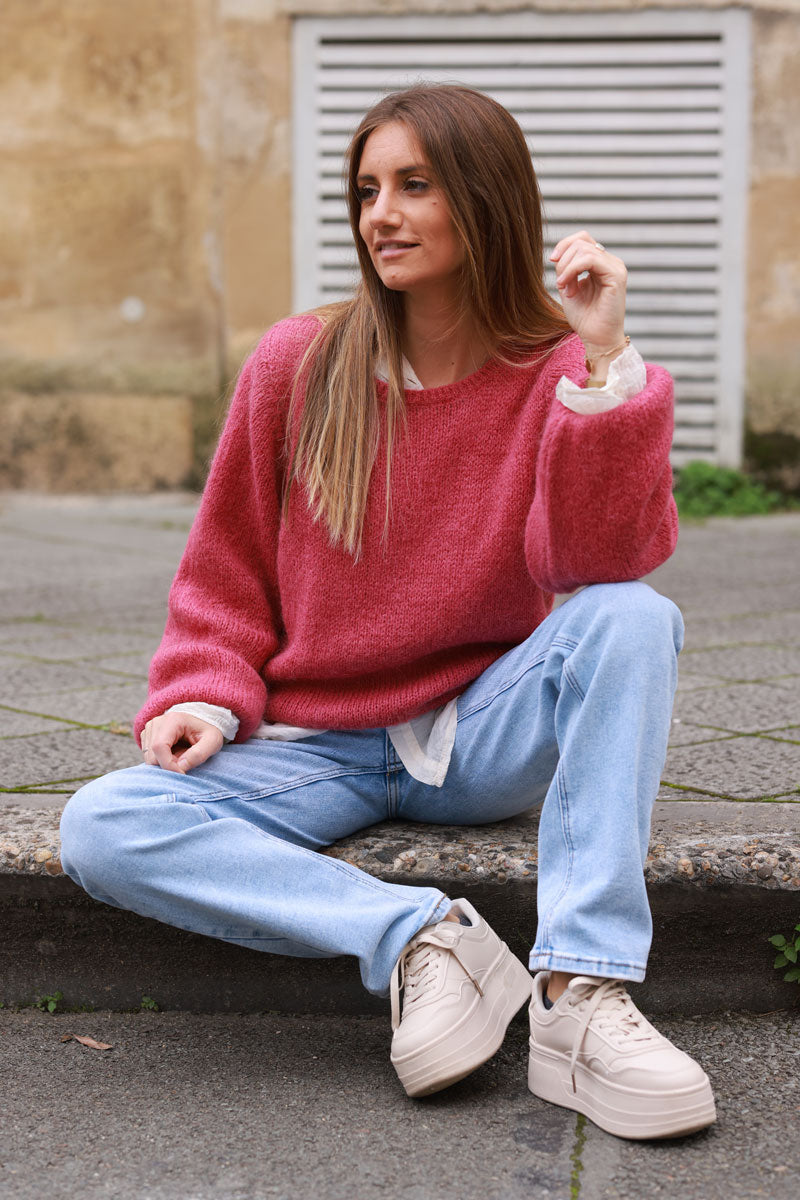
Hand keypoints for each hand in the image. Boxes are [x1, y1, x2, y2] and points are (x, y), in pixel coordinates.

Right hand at [140, 713, 223, 773]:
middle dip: (168, 766)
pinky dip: (161, 761)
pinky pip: (149, 757)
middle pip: (152, 755)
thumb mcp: (213, 741)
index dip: (169, 765)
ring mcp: (149, 729)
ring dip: (165, 764)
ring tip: (181, 756)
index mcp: (172, 720)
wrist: (202, 721)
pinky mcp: (147, 737)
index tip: (183, 773)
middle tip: (186, 763)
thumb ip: (199, 754)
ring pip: (149, 759)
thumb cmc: (208, 731)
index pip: (159, 747)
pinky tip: (174, 754)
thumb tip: (180, 767)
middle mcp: (156, 723)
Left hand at [550, 230, 626, 358]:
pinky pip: (589, 259)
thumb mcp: (569, 288)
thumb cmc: (585, 319)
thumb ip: (566, 269)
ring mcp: (615, 267)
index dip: (564, 245)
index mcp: (601, 264)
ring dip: (567, 269)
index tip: (551, 260)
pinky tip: (568, 288)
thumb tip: (557, 254)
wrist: (597, 340)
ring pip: (583, 248)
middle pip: (580, 241)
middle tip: (561, 285)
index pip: (582, 239)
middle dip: (563, 261)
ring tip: (567, 291)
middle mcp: (610, 262)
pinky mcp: (616, 275)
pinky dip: (572, 271)